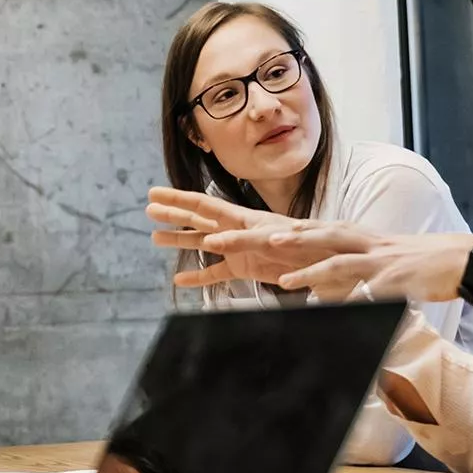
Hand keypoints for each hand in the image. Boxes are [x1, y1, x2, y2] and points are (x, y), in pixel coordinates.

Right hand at [146, 187, 305, 286]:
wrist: (324, 261)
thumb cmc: (303, 245)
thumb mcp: (272, 240)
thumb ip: (241, 241)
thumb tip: (210, 242)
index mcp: (240, 218)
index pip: (202, 205)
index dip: (177, 199)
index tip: (154, 194)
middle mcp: (234, 230)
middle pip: (197, 219)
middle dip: (173, 213)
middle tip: (148, 208)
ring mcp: (236, 250)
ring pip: (200, 244)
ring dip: (179, 240)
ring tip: (154, 238)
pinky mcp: (243, 269)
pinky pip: (215, 273)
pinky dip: (198, 277)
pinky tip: (179, 279)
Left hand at [266, 227, 472, 302]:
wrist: (464, 259)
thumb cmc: (423, 262)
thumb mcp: (386, 258)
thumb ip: (359, 267)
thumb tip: (336, 285)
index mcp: (365, 237)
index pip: (324, 229)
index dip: (296, 229)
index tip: (269, 228)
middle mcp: (368, 244)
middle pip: (322, 237)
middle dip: (291, 238)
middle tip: (265, 239)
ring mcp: (381, 261)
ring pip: (339, 262)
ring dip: (310, 272)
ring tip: (284, 281)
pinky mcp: (396, 280)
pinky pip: (368, 292)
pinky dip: (350, 301)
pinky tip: (333, 310)